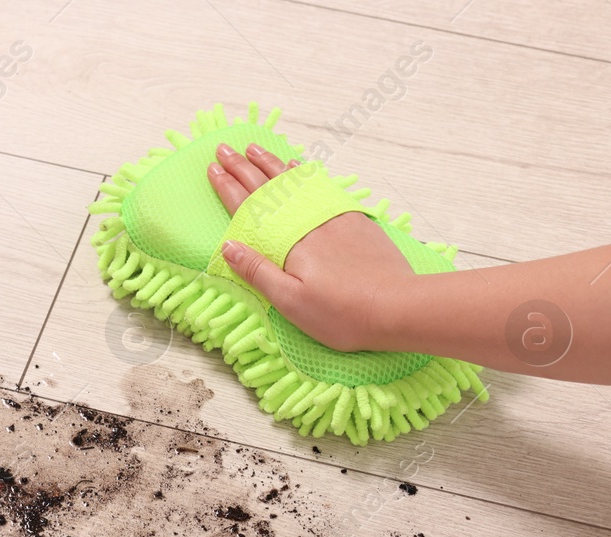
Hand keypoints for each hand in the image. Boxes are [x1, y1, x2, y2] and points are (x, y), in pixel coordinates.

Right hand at [206, 143, 418, 352]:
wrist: (397, 306)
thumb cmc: (341, 312)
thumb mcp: (290, 301)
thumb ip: (257, 271)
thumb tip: (228, 245)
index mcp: (289, 240)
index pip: (250, 207)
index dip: (229, 187)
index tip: (213, 169)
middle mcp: (309, 220)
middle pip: (270, 188)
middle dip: (244, 166)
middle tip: (225, 149)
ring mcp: (333, 217)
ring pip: (295, 182)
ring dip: (272, 164)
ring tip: (255, 149)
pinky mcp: (353, 221)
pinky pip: (321, 187)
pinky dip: (305, 174)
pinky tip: (299, 167)